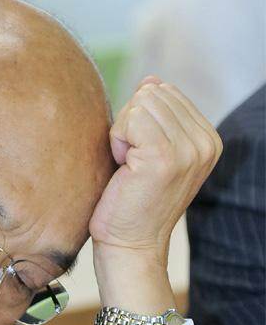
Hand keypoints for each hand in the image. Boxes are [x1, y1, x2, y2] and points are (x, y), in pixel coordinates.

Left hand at [89, 76, 222, 313]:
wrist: (129, 244)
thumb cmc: (131, 200)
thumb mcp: (150, 150)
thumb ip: (155, 115)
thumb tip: (151, 79)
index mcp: (207, 138)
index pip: (163, 91)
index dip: (138, 119)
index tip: (140, 156)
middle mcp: (205, 142)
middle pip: (151, 94)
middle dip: (129, 124)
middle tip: (132, 163)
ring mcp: (189, 149)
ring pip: (139, 104)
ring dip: (122, 134)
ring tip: (129, 167)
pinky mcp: (165, 156)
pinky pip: (129, 120)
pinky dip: (117, 141)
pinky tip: (124, 168)